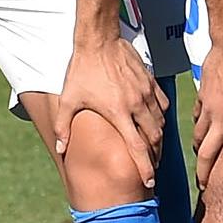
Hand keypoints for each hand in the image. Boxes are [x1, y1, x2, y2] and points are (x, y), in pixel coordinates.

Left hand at [60, 30, 166, 191]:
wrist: (99, 41)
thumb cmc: (82, 70)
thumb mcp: (69, 99)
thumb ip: (64, 126)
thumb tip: (60, 149)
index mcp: (119, 113)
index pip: (137, 147)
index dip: (145, 167)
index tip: (149, 181)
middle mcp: (136, 105)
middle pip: (154, 138)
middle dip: (155, 156)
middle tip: (151, 166)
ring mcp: (146, 93)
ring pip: (161, 122)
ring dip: (159, 138)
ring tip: (154, 148)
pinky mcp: (150, 82)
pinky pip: (162, 105)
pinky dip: (161, 117)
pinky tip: (156, 122)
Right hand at [193, 35, 222, 206]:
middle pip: (207, 155)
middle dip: (204, 175)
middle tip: (204, 186)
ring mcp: (210, 108)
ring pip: (198, 137)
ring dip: (199, 151)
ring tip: (201, 159)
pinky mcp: (202, 96)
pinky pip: (197, 116)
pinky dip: (198, 126)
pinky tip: (201, 128)